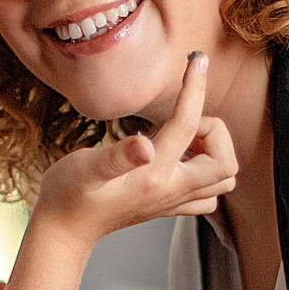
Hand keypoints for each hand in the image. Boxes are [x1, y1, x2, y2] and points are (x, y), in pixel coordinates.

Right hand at [33, 51, 237, 245]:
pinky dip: (206, 171)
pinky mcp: (169, 206)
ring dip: (214, 151)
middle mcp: (171, 191)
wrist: (64, 230)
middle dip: (213, 130)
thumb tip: (143, 145)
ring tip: (185, 136)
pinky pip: (208, 193)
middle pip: (224, 161)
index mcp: (155, 176)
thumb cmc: (68, 196)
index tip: (196, 60)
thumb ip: (116, 156)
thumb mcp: (84, 169)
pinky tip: (181, 157)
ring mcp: (173, 202)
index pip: (188, 124)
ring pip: (222, 179)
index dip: (194, 86)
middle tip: (182, 118)